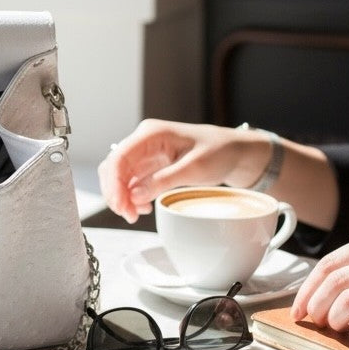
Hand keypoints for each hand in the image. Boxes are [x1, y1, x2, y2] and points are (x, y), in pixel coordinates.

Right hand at [98, 120, 254, 223]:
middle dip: (116, 193)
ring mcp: (145, 153)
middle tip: (128, 215)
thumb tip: (135, 196)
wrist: (234, 152)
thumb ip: (163, 181)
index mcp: (152, 134)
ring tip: (135, 214)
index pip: (120, 157)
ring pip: (120, 176)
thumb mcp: (194, 168)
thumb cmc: (219, 152)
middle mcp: (144, 141)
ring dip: (122, 197)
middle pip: (114, 167)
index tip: (120, 205)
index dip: (114, 183)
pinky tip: (142, 208)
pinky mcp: (150, 165)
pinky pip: (131, 182)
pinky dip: (132, 196)